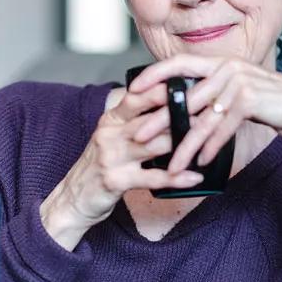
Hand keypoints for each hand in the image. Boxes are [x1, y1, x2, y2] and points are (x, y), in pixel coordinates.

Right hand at [40, 84, 202, 250]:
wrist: (74, 197)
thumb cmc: (100, 164)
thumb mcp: (112, 136)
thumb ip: (134, 121)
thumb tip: (168, 107)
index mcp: (111, 119)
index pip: (136, 96)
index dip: (161, 89)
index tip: (187, 83)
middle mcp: (109, 133)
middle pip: (149, 118)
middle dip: (179, 114)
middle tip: (207, 109)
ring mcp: (112, 156)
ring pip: (154, 145)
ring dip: (183, 143)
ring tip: (207, 139)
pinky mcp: (116, 180)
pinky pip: (153, 177)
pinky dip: (176, 178)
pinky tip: (194, 177)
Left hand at [128, 54, 281, 174]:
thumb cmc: (269, 101)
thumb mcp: (237, 91)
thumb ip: (213, 94)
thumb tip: (184, 107)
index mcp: (219, 63)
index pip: (178, 64)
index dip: (153, 75)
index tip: (132, 90)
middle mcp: (226, 68)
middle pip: (183, 97)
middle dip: (158, 118)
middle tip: (138, 135)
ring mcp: (237, 82)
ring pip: (201, 119)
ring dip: (184, 145)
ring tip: (170, 163)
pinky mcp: (248, 100)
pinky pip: (222, 129)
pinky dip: (211, 148)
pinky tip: (201, 162)